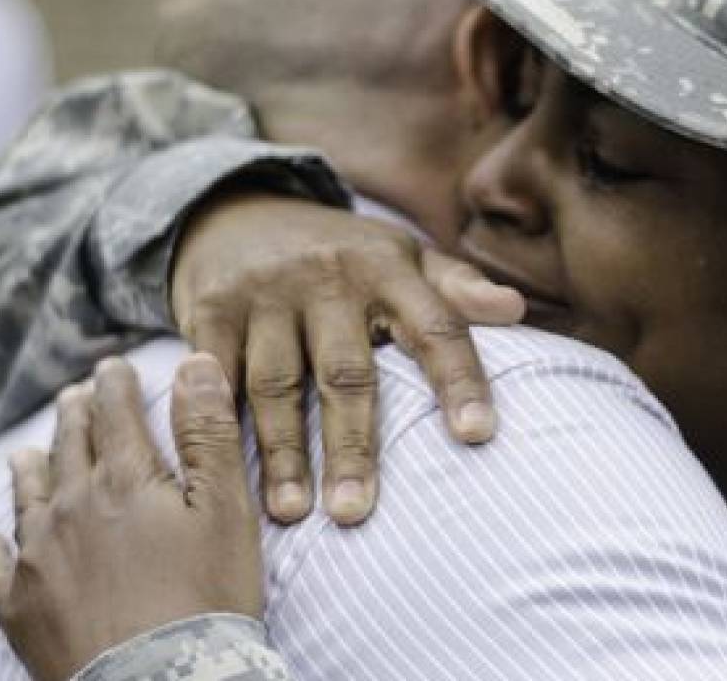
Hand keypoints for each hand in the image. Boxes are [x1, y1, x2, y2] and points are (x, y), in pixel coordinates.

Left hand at [0, 355, 261, 680]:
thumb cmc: (206, 597)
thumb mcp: (226, 510)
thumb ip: (209, 433)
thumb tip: (194, 363)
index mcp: (124, 477)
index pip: (114, 412)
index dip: (115, 384)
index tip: (112, 367)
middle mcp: (71, 506)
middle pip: (68, 446)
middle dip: (74, 416)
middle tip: (75, 397)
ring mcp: (38, 557)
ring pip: (28, 497)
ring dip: (31, 468)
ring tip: (26, 453)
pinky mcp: (19, 607)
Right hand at [170, 194, 523, 525]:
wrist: (238, 213)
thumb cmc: (343, 255)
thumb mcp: (403, 255)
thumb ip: (457, 286)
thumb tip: (515, 309)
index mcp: (387, 266)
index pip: (435, 326)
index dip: (458, 379)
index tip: (476, 435)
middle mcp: (328, 277)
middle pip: (346, 371)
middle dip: (352, 444)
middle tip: (356, 512)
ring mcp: (266, 294)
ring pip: (276, 384)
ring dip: (283, 453)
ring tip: (292, 513)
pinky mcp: (211, 309)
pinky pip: (216, 378)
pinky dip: (218, 424)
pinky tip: (225, 470)